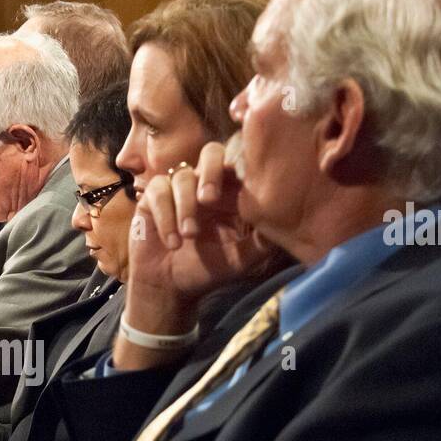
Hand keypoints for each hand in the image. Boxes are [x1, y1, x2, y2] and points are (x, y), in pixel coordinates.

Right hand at [127, 143, 274, 322]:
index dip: (241, 168)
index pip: (239, 164)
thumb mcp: (242, 259)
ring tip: (189, 236)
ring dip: (185, 206)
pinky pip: (159, 191)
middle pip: (211, 152)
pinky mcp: (153, 197)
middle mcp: (205, 183)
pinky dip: (166, 216)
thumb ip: (263, 240)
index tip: (240, 193)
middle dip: (211, 172)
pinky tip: (172, 242)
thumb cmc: (207, 270)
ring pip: (183, 176)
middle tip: (208, 199)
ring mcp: (178, 188)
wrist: (169, 287)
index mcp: (231, 192)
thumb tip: (287, 221)